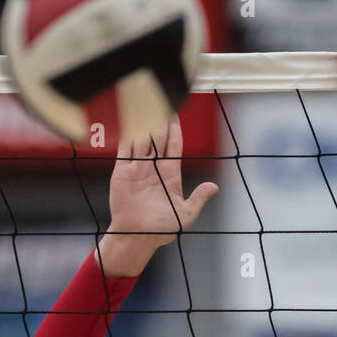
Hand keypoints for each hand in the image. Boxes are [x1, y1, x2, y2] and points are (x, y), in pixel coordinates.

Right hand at [108, 112, 217, 248]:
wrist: (136, 237)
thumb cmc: (162, 230)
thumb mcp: (185, 215)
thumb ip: (198, 199)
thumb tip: (214, 187)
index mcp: (170, 174)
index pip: (173, 145)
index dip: (174, 129)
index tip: (175, 113)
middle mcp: (154, 168)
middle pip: (157, 137)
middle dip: (159, 120)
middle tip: (161, 98)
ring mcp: (138, 168)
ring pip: (141, 139)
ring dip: (143, 123)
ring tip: (145, 103)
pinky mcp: (122, 172)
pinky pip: (124, 149)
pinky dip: (126, 135)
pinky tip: (128, 120)